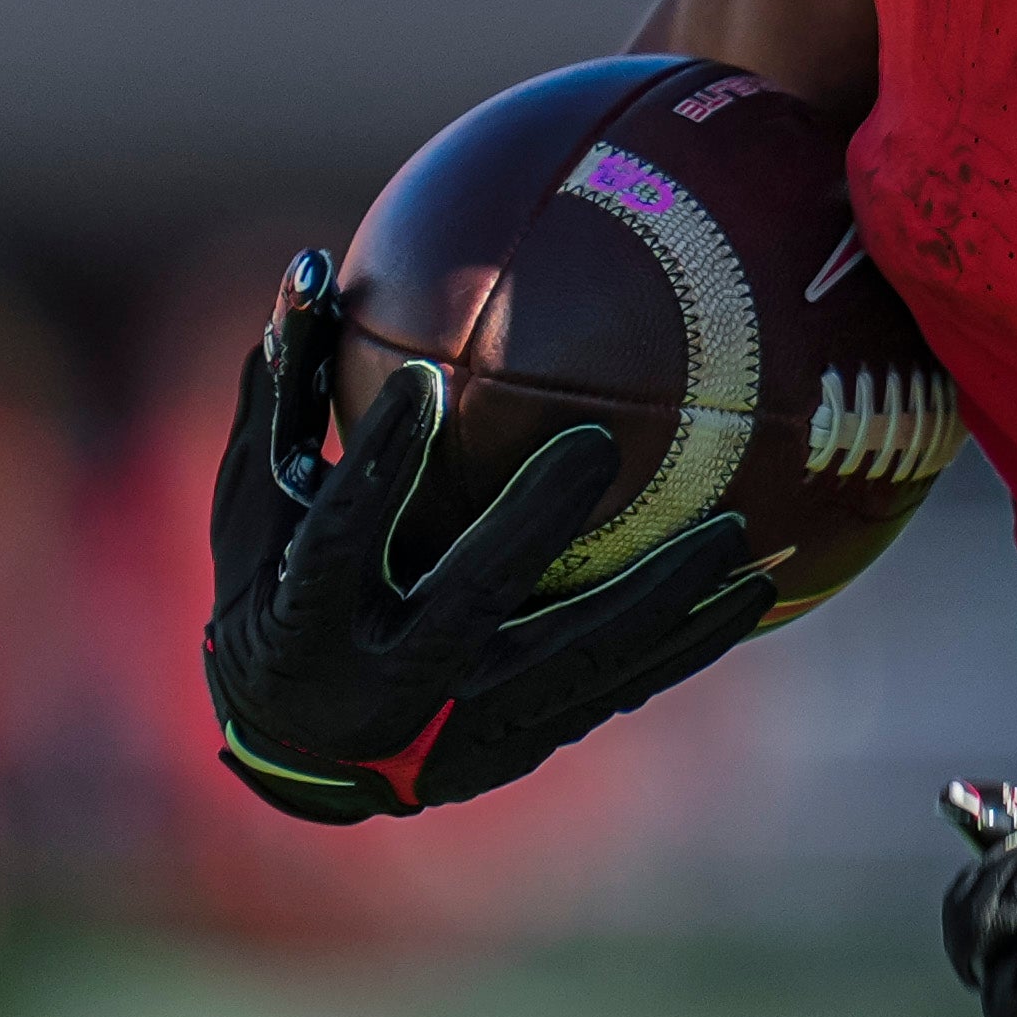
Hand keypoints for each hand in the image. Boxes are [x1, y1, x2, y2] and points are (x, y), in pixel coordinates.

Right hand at [201, 249, 777, 822]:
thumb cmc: (274, 588)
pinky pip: (617, 689)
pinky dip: (685, 643)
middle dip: (529, 524)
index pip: (337, 536)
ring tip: (737, 535)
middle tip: (597, 442)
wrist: (300, 753)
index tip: (424, 379)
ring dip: (657, 598)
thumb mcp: (259, 501)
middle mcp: (380, 685)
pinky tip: (757, 592)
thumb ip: (286, 392)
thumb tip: (314, 263)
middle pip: (466, 599)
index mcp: (301, 622)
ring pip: (571, 660)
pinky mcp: (518, 745)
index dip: (376, 463)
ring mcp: (457, 726)